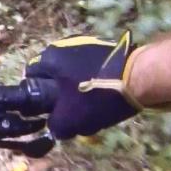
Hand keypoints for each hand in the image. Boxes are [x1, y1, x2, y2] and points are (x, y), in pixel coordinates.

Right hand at [25, 31, 143, 138]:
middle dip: (60, 92)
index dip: (37, 96)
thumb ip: (55, 126)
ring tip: (92, 105)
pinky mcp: (104, 46)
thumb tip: (54, 128)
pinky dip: (94, 79)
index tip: (50, 110)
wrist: (140, 77)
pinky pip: (90, 66)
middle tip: (72, 110)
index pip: (31, 76)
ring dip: (77, 85)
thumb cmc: (97, 96)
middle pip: (54, 74)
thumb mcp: (71, 119)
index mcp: (49, 57)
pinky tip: (105, 94)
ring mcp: (85, 42)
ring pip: (73, 71)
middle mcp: (63, 44)